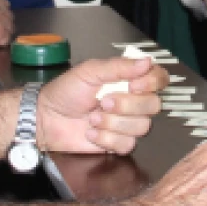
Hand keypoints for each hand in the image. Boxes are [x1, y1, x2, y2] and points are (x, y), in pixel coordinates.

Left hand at [38, 56, 169, 154]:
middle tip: (103, 102)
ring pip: (141, 127)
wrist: (47, 119)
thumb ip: (119, 66)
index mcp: (129, 80)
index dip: (152, 83)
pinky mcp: (118, 143)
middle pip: (154, 105)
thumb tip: (147, 61)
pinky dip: (107, 139)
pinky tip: (92, 133)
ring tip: (93, 118)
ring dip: (113, 122)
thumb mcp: (90, 71)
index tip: (134, 85)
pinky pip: (128, 144)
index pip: (159, 79)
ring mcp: (127, 123)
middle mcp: (133, 101)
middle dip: (126, 105)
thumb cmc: (66, 91)